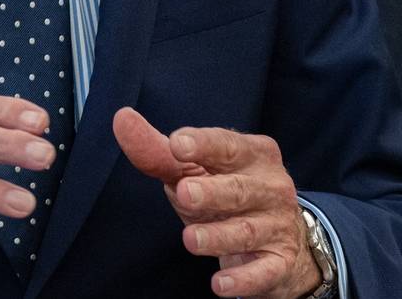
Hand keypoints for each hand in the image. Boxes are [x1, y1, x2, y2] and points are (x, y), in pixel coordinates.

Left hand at [112, 107, 320, 298]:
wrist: (280, 238)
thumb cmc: (226, 193)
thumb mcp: (194, 170)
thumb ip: (158, 150)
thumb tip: (122, 120)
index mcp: (252, 154)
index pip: (226, 145)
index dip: (203, 144)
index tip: (178, 143)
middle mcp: (270, 186)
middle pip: (238, 189)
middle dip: (212, 191)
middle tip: (184, 193)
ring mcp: (276, 225)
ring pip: (246, 231)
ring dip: (218, 236)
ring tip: (190, 239)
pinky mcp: (279, 263)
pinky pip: (262, 272)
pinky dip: (243, 279)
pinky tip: (220, 284)